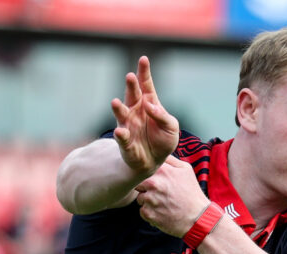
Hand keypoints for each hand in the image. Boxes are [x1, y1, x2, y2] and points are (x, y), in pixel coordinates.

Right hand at [111, 56, 179, 174]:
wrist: (154, 161)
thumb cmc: (163, 140)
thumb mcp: (171, 127)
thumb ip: (163, 116)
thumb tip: (150, 106)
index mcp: (149, 104)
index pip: (146, 85)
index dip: (144, 73)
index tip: (144, 59)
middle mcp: (135, 111)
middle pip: (132, 95)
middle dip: (131, 86)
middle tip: (130, 76)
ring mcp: (128, 125)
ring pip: (122, 114)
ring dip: (118, 108)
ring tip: (115, 102)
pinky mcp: (125, 141)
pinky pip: (122, 137)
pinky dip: (121, 135)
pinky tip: (120, 131)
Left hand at [135, 156, 209, 237]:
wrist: (198, 218)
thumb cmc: (192, 193)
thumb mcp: (186, 170)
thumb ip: (169, 159)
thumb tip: (157, 152)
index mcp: (162, 171)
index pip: (142, 168)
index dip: (147, 175)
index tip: (155, 180)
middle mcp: (154, 184)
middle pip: (138, 184)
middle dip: (146, 188)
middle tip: (160, 194)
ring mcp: (150, 200)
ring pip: (140, 198)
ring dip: (148, 201)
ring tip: (163, 204)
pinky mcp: (149, 214)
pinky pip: (142, 211)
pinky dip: (150, 213)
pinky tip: (162, 212)